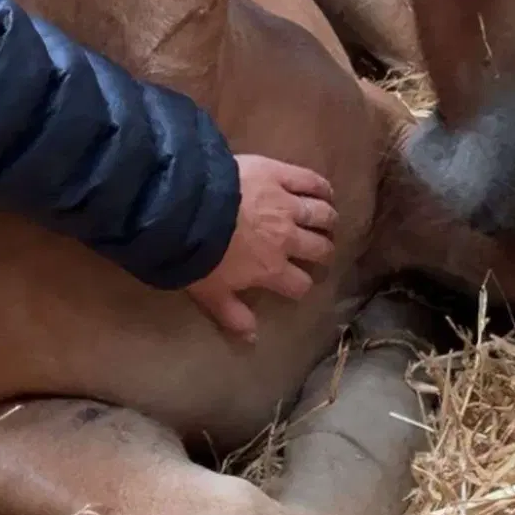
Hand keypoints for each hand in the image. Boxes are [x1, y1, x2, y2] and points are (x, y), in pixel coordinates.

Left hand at [186, 155, 337, 342]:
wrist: (187, 209)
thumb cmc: (196, 254)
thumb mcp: (210, 294)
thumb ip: (234, 316)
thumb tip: (252, 340)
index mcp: (272, 268)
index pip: (300, 283)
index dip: (303, 285)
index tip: (301, 283)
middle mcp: (288, 238)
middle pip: (319, 248)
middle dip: (323, 253)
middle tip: (321, 252)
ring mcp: (287, 204)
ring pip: (322, 215)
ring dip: (327, 221)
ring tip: (327, 223)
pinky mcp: (279, 175)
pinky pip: (310, 181)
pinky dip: (322, 188)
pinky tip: (326, 192)